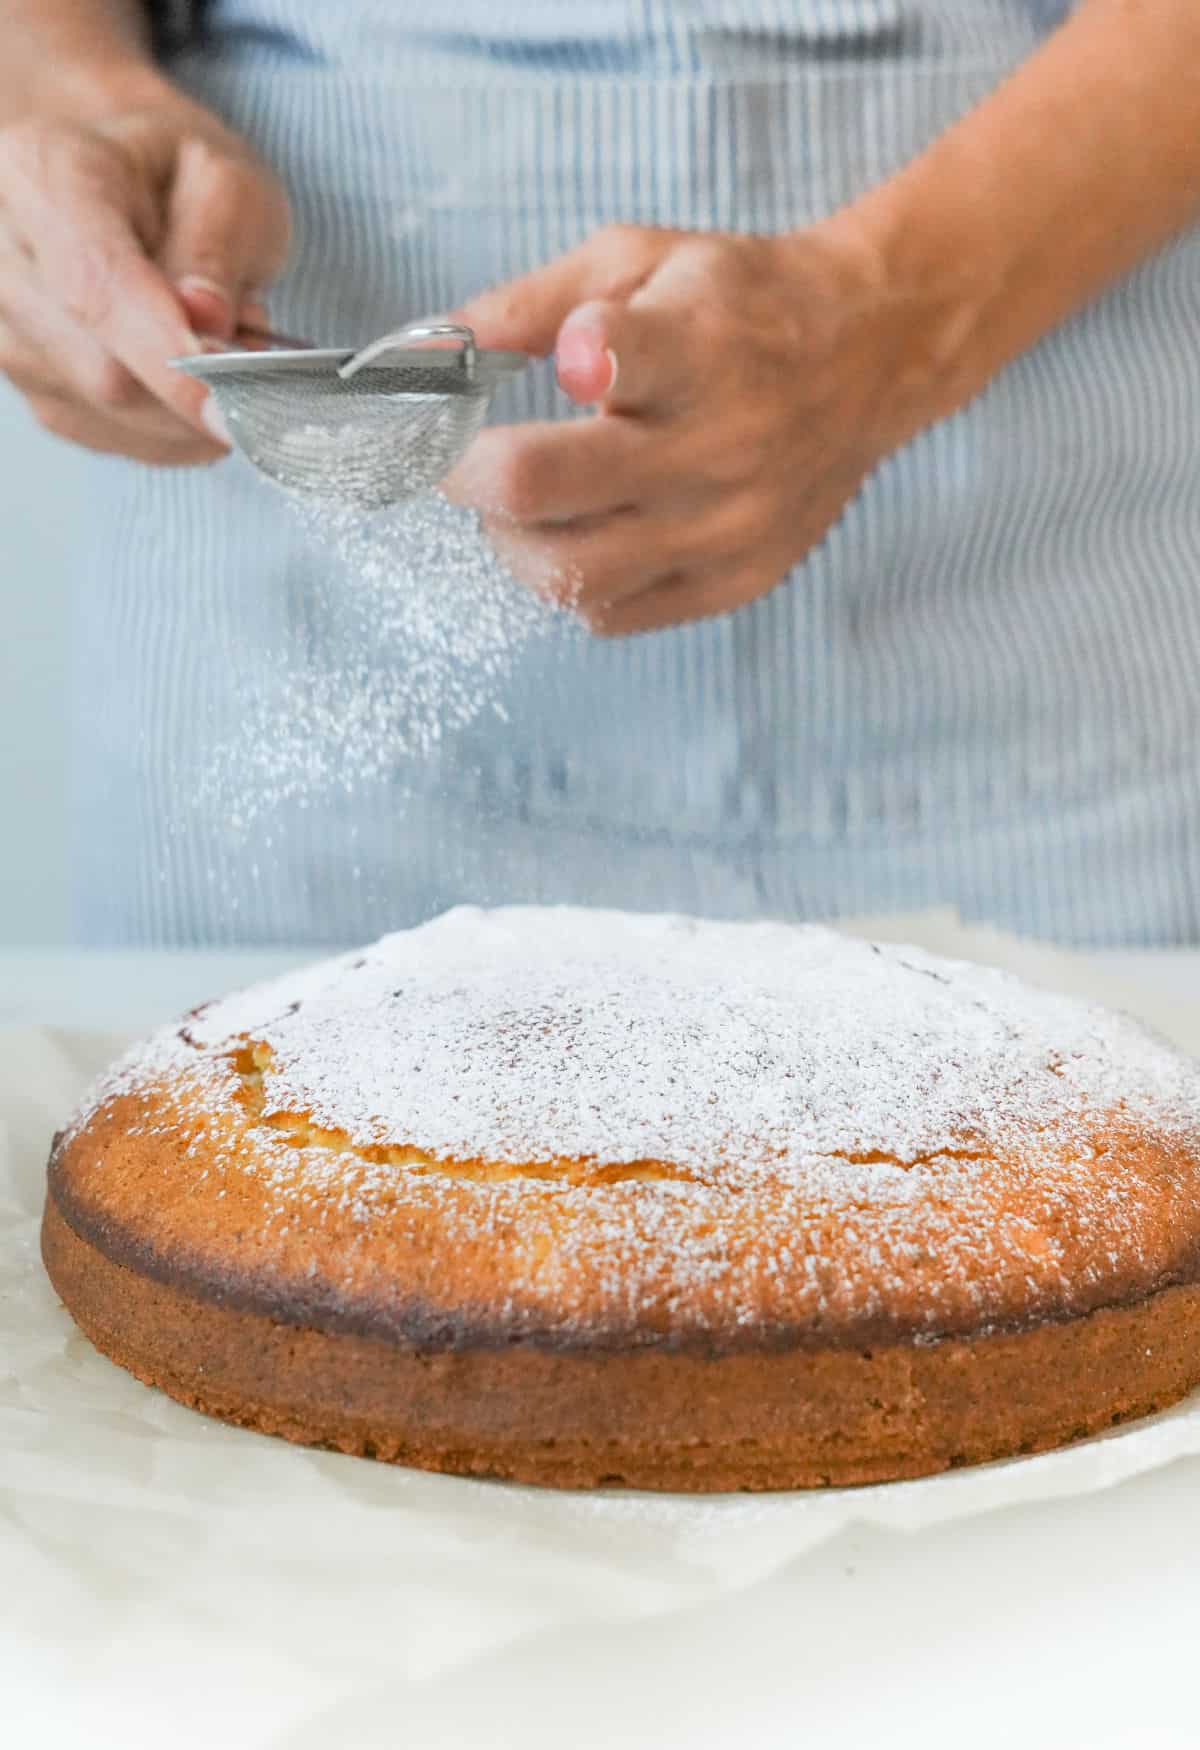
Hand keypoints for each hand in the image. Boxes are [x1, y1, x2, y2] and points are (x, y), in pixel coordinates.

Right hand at [0, 85, 290, 462]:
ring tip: (215, 337)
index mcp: (43, 174)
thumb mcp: (225, 179)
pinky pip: (118, 438)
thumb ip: (217, 244)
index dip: (167, 359)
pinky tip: (190, 374)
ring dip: (192, 402)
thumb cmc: (178, 177)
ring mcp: (8, 331)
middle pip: (104, 372)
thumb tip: (206, 321)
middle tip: (255, 338)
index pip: (96, 287)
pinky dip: (177, 424)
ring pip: (114, 417)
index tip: (232, 409)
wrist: (124, 186)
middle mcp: (3, 256)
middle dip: (200, 382)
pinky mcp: (33, 388)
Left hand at [446, 220, 943, 634]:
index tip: (514, 365)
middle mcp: (719, 444)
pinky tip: (579, 535)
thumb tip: (420, 353)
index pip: (618, 357)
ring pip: (568, 572)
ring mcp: (728, 526)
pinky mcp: (735, 581)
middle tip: (459, 455)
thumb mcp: (637, 259)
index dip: (555, 358)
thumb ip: (526, 303)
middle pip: (543, 487)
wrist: (866, 356)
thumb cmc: (735, 304)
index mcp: (699, 345)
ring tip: (519, 503)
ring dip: (511, 540)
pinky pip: (611, 614)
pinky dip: (571, 583)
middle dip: (466, 472)